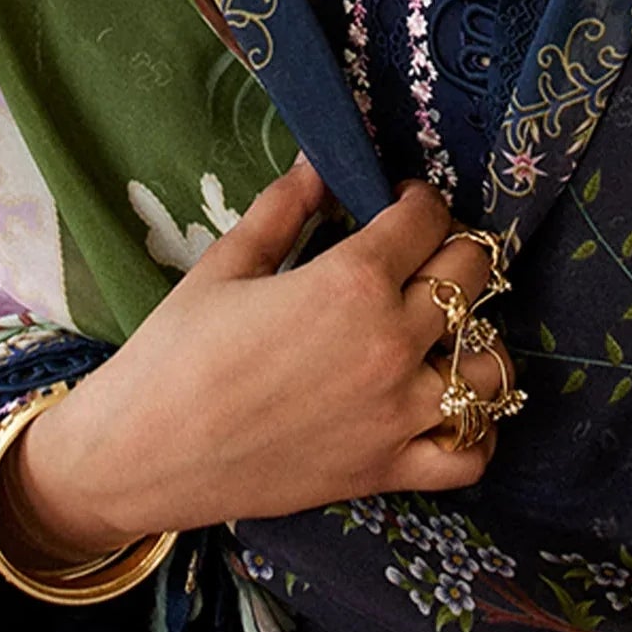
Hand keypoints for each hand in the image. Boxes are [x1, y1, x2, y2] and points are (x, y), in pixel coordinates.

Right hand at [4, 163, 514, 558]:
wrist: (140, 453)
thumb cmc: (176, 350)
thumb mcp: (229, 261)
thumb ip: (286, 205)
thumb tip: (322, 160)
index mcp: (352, 281)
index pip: (428, 219)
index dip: (420, 200)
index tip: (401, 202)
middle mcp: (390, 344)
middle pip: (472, 276)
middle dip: (454, 251)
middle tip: (421, 255)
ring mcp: (396, 414)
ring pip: (491, 365)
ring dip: (477, 339)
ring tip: (440, 330)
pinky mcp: (386, 471)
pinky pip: (469, 453)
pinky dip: (473, 429)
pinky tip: (445, 404)